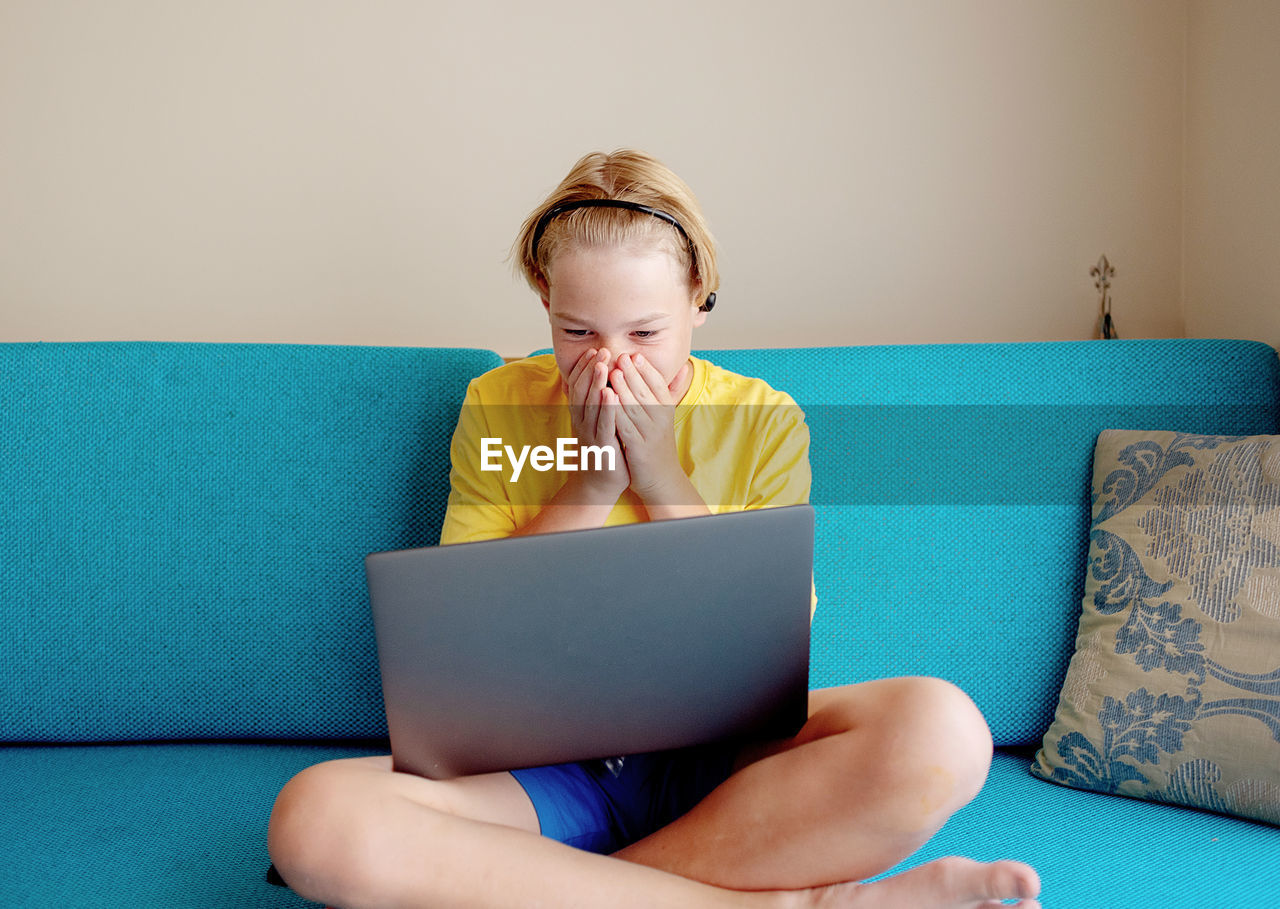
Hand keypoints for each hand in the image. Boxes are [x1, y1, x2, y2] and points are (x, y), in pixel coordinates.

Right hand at [562, 348, 628, 497]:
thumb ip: (599, 402)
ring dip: (596, 383)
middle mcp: (581, 421)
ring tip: (602, 364)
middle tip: (599, 350)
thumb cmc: (604, 448)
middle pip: (582, 390)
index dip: (584, 367)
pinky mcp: (601, 446)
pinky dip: (606, 409)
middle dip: (591, 369)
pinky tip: (611, 395)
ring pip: (590, 404)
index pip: (578, 385)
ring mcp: (590, 434)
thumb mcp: (599, 422)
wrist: (601, 482)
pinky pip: (603, 425)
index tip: (592, 349)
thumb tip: (602, 380)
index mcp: (581, 414)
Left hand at [607, 353, 691, 502]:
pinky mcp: (639, 448)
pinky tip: (606, 401)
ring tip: (612, 372)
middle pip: (646, 392)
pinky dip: (616, 412)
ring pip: (635, 407)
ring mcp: (650, 434)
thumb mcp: (664, 417)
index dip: (647, 370)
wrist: (661, 479)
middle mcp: (661, 421)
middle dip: (632, 373)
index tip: (636, 355)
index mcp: (666, 411)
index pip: (659, 385)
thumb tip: (683, 367)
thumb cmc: (658, 444)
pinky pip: (625, 426)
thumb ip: (666, 393)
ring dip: (623, 388)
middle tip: (621, 356)